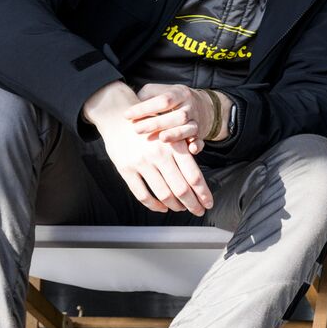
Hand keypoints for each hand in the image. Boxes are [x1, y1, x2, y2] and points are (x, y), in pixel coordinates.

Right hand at [82, 81, 213, 215]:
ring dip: (175, 206)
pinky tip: (162, 207)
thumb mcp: (170, 132)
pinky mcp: (126, 169)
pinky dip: (154, 205)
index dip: (203, 193)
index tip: (208, 204)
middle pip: (181, 189)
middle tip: (198, 211)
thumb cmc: (150, 125)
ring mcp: (141, 163)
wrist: (118, 116)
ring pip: (163, 194)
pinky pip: (142, 195)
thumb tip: (199, 180)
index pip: (194, 176)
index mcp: (174, 144)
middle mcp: (159, 154)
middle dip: (193, 204)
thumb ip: (184, 152)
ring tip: (181, 208)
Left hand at [125, 83, 224, 154]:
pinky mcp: (200, 134)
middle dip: (157, 123)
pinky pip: (200, 140)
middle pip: (177, 115)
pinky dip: (196, 145)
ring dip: (176, 134)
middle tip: (137, 130)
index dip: (145, 108)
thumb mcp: (159, 91)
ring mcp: (196, 121)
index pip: (163, 100)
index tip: (126, 115)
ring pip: (189, 128)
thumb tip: (130, 108)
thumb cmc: (171, 99)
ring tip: (161, 138)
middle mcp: (189, 107)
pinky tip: (190, 149)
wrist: (202, 106)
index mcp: (179, 93)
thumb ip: (145, 97)